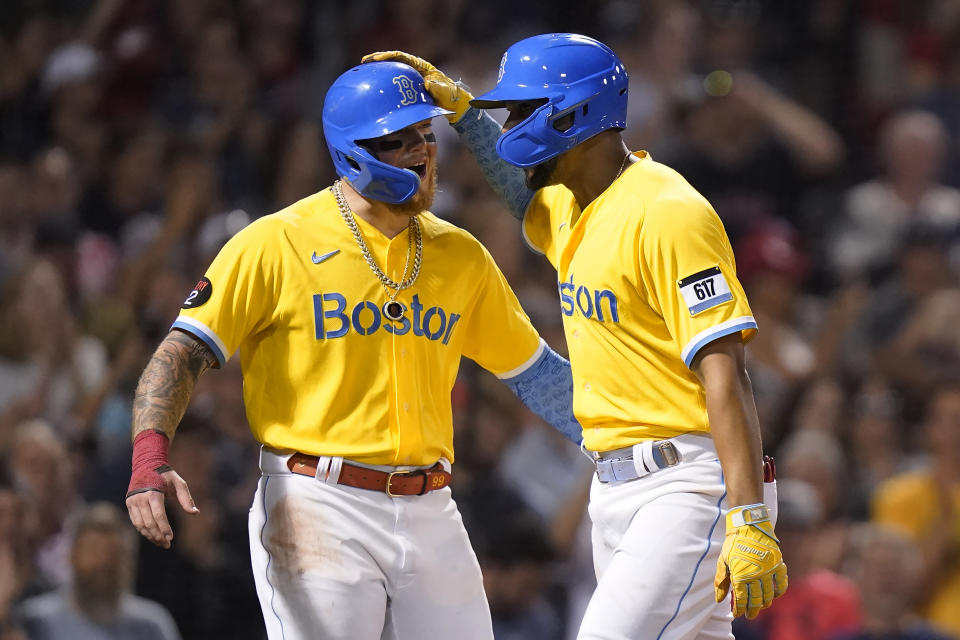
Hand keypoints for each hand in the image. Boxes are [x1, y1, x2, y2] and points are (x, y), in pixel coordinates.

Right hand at [125, 430, 197, 548]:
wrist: (147, 464)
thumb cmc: (166, 476)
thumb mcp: (179, 483)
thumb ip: (186, 499)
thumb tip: (195, 513)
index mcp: (153, 492)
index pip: (158, 515)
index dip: (164, 528)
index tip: (171, 538)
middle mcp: (140, 498)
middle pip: (148, 522)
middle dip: (158, 535)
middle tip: (167, 544)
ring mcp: (133, 501)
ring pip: (140, 524)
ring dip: (150, 535)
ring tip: (160, 543)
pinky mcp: (129, 503)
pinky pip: (135, 521)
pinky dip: (143, 530)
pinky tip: (152, 536)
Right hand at [361, 51, 471, 122]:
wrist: (452, 104)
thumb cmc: (449, 96)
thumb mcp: (443, 91)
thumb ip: (436, 87)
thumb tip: (427, 84)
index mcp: (421, 66)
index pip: (401, 57)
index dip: (388, 56)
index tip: (376, 59)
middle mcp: (415, 68)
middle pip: (394, 60)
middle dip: (379, 59)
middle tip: (364, 62)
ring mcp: (412, 76)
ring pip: (393, 69)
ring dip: (380, 69)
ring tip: (365, 70)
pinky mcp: (410, 85)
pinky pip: (395, 80)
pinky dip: (385, 81)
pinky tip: (375, 86)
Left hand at [715, 503, 787, 618]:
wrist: (749, 526)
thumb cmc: (734, 543)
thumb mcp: (723, 561)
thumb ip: (721, 581)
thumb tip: (718, 599)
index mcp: (740, 575)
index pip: (741, 600)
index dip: (739, 609)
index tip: (738, 614)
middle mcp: (756, 576)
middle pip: (756, 600)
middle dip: (752, 610)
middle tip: (750, 616)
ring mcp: (768, 571)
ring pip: (769, 595)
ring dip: (765, 603)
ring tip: (761, 606)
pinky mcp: (778, 565)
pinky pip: (782, 583)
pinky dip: (779, 591)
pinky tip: (775, 595)